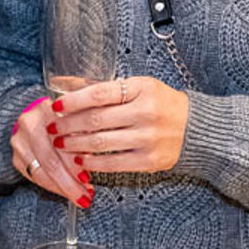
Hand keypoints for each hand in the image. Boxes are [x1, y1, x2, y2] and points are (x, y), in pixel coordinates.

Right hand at [11, 94, 86, 205]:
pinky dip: (53, 187)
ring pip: (41, 172)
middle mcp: (29, 123)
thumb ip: (85, 133)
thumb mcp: (77, 118)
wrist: (37, 117)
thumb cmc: (64, 118)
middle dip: (70, 182)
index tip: (91, 178)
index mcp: (47, 109)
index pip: (62, 140)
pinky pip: (35, 178)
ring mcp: (19, 141)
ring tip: (79, 196)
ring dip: (63, 187)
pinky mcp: (16, 158)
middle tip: (86, 195)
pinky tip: (66, 191)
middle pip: (50, 159)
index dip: (78, 161)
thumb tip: (96, 158)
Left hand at [48, 75, 189, 173]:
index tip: (56, 106)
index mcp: (143, 89)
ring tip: (61, 143)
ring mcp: (148, 138)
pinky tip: (80, 160)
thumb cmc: (162, 104)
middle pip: (96, 119)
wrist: (195, 128)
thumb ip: (106, 88)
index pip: (100, 93)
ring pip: (101, 142)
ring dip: (76, 144)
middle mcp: (146, 112)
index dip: (74, 100)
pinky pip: (113, 163)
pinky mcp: (150, 160)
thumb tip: (67, 85)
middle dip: (69, 125)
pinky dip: (93, 163)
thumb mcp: (139, 87)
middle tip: (54, 128)